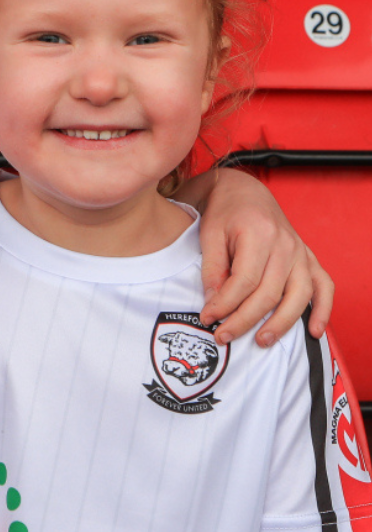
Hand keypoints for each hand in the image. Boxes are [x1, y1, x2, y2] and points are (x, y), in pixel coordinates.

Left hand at [195, 169, 333, 345]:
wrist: (244, 191)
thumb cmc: (224, 212)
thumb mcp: (209, 234)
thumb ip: (212, 268)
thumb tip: (213, 302)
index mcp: (259, 234)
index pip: (243, 281)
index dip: (224, 304)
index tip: (207, 318)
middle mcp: (285, 245)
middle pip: (269, 293)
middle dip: (245, 320)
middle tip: (223, 336)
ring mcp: (301, 252)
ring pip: (299, 295)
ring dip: (282, 323)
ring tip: (262, 341)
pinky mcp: (309, 258)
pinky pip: (324, 286)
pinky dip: (323, 310)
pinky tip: (314, 331)